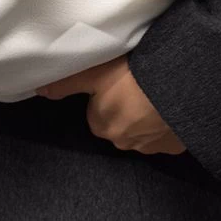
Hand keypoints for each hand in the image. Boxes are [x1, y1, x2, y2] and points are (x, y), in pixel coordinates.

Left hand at [35, 55, 186, 154]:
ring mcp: (152, 147)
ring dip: (147, 115)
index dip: (106, 94)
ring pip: (143, 130)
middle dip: (126, 107)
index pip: (97, 112)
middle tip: (138, 83)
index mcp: (102, 126)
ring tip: (156, 91)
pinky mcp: (176, 146)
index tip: (118, 79)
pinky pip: (166, 134)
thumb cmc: (133, 77)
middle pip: (119, 122)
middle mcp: (124, 143)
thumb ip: (67, 83)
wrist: (181, 88)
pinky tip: (171, 104)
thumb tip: (38, 90)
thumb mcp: (95, 73)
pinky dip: (167, 122)